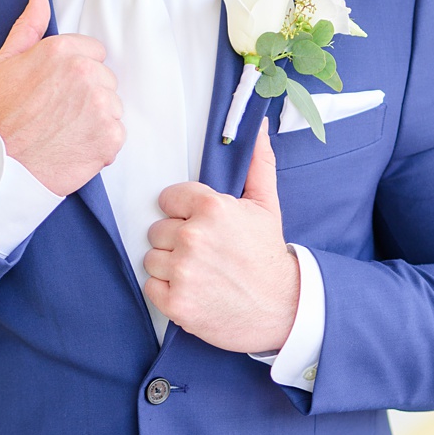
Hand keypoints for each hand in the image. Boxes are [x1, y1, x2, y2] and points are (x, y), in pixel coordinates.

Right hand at [0, 0, 122, 195]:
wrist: (4, 165)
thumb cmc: (3, 115)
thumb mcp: (4, 63)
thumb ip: (28, 27)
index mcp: (62, 51)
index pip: (94, 53)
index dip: (75, 72)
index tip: (57, 90)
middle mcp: (85, 73)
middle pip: (106, 79)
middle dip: (89, 94)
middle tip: (59, 113)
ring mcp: (100, 105)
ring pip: (113, 106)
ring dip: (96, 119)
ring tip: (66, 130)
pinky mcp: (110, 136)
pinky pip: (117, 133)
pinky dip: (101, 143)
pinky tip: (76, 145)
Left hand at [143, 125, 299, 351]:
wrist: (283, 307)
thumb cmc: (268, 254)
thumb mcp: (266, 205)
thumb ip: (256, 164)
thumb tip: (255, 128)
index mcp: (212, 208)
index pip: (168, 198)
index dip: (183, 212)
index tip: (202, 225)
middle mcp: (193, 237)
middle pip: (157, 229)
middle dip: (176, 240)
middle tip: (205, 253)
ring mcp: (183, 272)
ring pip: (151, 258)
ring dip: (169, 266)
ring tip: (200, 272)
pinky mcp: (176, 303)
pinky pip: (150, 286)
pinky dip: (166, 291)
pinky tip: (192, 290)